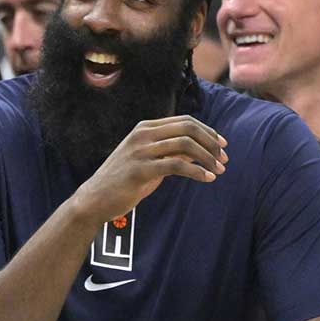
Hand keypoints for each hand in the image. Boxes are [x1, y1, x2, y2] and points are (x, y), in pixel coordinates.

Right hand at [74, 115, 227, 225]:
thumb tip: (199, 149)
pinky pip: (177, 165)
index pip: (184, 121)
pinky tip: (207, 179)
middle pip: (188, 128)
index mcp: (144, 128)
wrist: (95, 199)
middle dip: (211, 143)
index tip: (222, 145)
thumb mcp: (148, 160)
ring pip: (185, 145)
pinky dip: (197, 171)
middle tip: (224, 159)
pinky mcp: (140, 170)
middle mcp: (142, 135)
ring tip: (219, 171)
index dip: (208, 131)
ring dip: (207, 158)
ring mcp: (140, 151)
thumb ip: (170, 151)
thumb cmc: (124, 181)